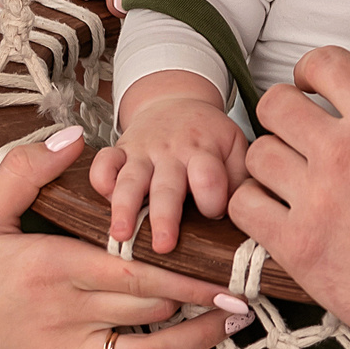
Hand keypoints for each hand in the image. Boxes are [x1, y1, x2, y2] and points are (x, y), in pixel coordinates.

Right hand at [0, 129, 236, 348]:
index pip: (134, 271)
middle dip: (204, 302)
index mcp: (51, 268)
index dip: (185, 272)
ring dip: (197, 345)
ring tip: (236, 327)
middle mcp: (64, 316)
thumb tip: (77, 136)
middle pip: (150, 311)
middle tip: (249, 290)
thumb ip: (28, 171)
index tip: (226, 264)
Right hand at [92, 76, 249, 252]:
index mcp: (205, 151)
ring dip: (124, 206)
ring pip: (131, 179)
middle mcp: (172, 152)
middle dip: (164, 216)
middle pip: (168, 185)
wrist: (177, 101)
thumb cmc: (210, 136)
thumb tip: (249, 216)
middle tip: (164, 246)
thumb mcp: (235, 148)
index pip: (209, 177)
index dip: (212, 199)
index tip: (213, 215)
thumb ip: (241, 180)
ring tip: (121, 234)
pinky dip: (100, 178)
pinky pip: (104, 162)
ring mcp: (143, 151)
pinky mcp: (120, 150)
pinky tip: (102, 198)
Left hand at [229, 41, 349, 348]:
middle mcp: (345, 149)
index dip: (313, 71)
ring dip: (270, 161)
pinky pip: (246, 207)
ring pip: (256, 154)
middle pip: (276, 104)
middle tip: (298, 134)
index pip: (323, 63)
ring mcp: (318, 198)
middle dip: (284, 112)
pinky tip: (279, 213)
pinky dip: (254, 205)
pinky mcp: (301, 247)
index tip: (314, 89)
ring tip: (290, 177)